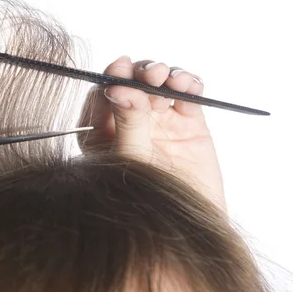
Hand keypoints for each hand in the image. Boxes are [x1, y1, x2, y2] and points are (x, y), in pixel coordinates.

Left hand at [78, 56, 225, 210]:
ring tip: (169, 78)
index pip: (102, 96)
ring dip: (165, 74)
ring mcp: (159, 121)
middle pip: (132, 83)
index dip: (111, 77)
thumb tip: (116, 87)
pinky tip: (189, 85)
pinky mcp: (188, 123)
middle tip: (151, 74)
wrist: (189, 225)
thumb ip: (128, 122)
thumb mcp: (133, 158)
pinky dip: (190, 84)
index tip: (119, 66)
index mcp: (104, 132)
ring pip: (159, 85)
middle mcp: (129, 122)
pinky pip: (188, 96)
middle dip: (141, 73)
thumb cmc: (149, 198)